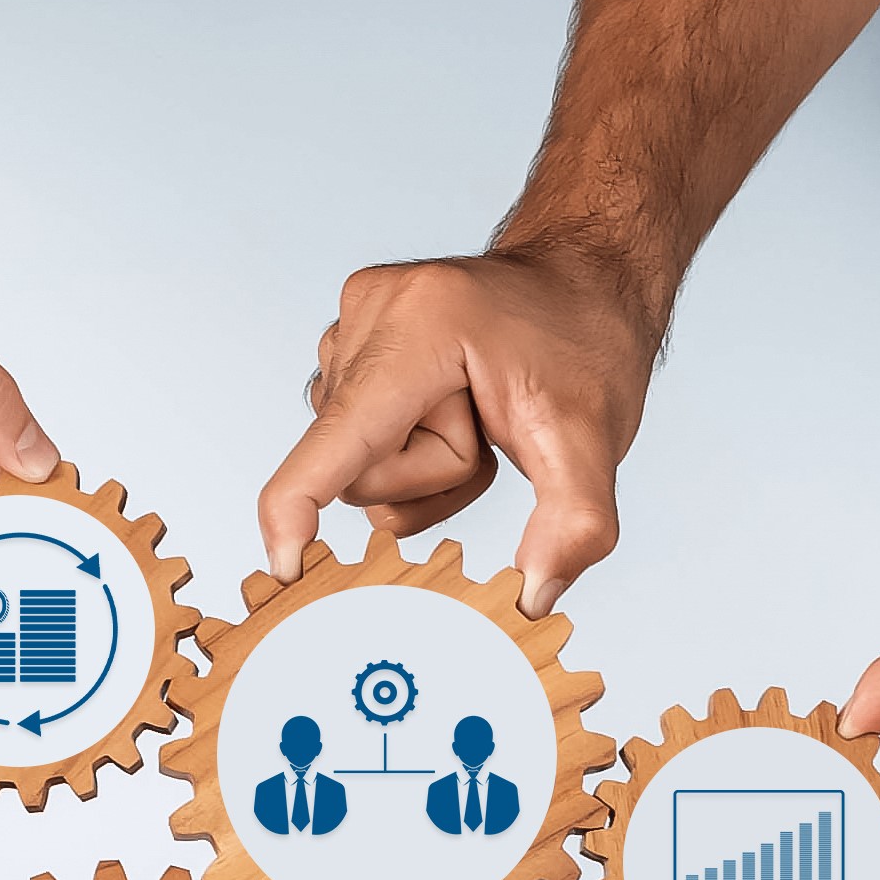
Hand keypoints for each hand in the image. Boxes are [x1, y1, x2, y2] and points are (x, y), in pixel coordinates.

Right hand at [257, 246, 656, 610]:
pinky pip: (353, 441)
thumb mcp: (595, 436)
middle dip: (429, 476)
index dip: (300, 509)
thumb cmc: (583, 342)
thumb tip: (537, 598)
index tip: (284, 566)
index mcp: (421, 326)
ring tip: (475, 416)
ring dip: (419, 464)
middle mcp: (368, 315)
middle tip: (490, 434)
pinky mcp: (346, 341)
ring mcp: (349, 326)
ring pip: (355, 463)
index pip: (340, 440)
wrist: (580, 281)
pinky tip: (449, 409)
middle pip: (359, 470)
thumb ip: (575, 521)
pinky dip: (404, 446)